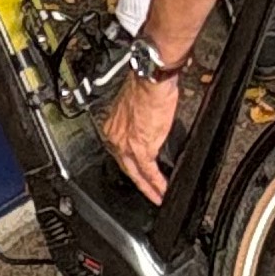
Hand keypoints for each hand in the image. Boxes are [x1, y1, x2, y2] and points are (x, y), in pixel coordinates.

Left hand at [101, 70, 182, 203]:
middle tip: (148, 192)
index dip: (130, 163)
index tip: (138, 170)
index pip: (120, 150)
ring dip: (148, 187)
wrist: (151, 79)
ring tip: (157, 196)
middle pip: (126, 165)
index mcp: (113, 125)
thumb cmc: (146, 84)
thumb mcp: (137, 105)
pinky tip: (162, 191)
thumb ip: (138, 120)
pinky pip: (148, 171)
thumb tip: (148, 124)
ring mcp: (126, 144)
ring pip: (136, 172)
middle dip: (137, 181)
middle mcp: (115, 136)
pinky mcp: (142, 148)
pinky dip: (156, 183)